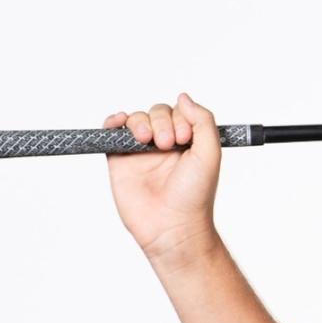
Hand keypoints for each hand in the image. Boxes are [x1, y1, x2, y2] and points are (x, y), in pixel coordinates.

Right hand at [102, 92, 222, 264]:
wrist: (171, 225)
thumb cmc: (194, 195)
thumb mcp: (210, 154)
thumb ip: (203, 122)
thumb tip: (183, 97)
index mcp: (188, 142)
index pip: (180, 112)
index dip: (181, 118)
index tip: (184, 139)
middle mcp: (164, 144)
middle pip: (157, 113)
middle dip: (162, 122)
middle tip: (168, 144)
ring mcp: (141, 152)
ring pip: (136, 119)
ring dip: (140, 122)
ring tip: (147, 142)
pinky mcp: (120, 160)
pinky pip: (112, 132)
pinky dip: (113, 122)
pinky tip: (120, 124)